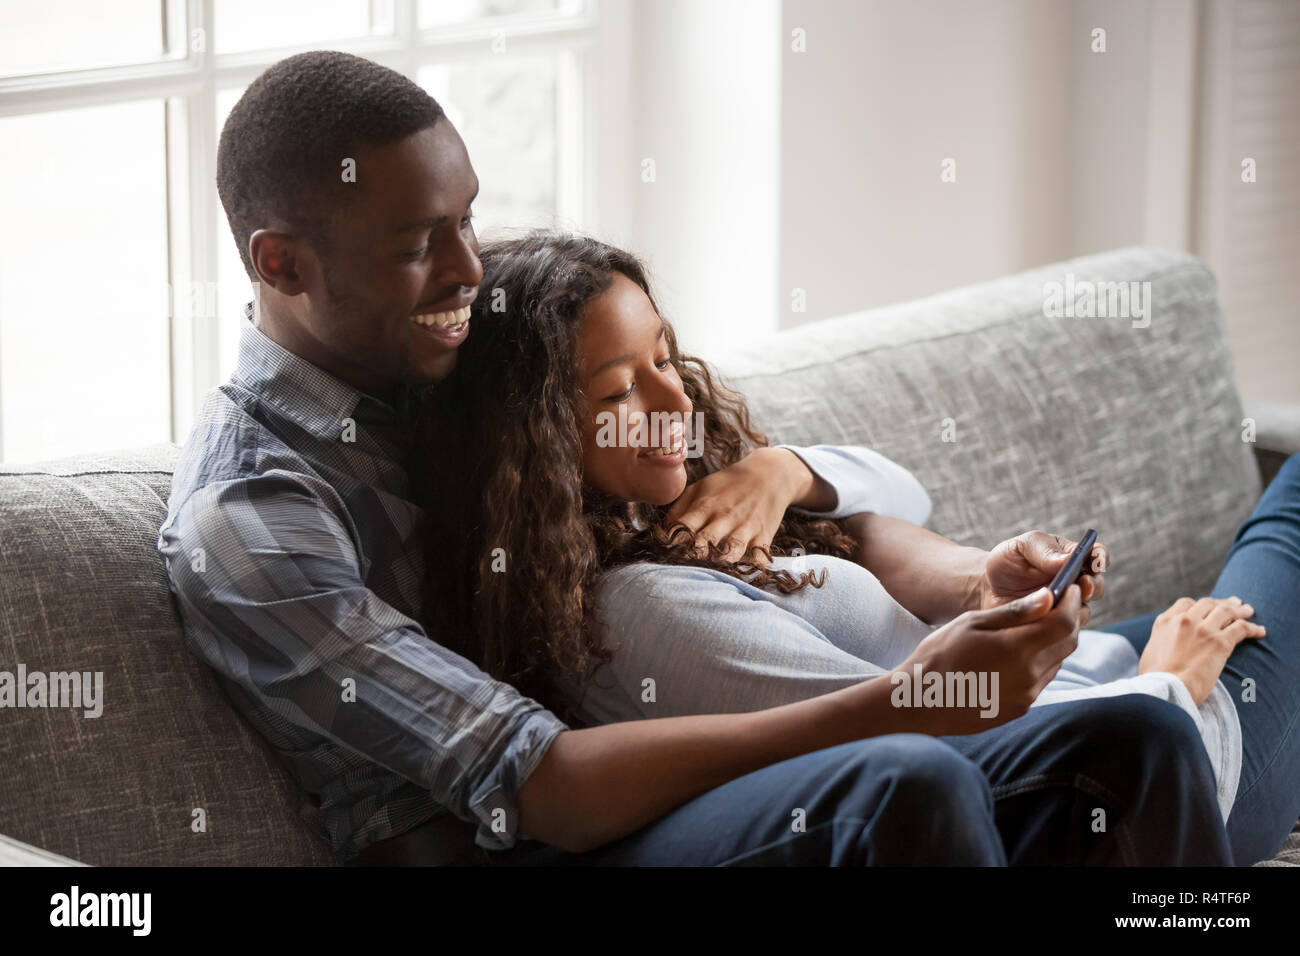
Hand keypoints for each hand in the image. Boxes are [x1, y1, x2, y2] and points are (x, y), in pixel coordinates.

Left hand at [666, 447, 812, 563]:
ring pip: (731, 551)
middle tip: (683, 569)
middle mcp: (724, 518)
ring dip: (719, 564)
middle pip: (705, 542)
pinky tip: (748, 572)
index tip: (665, 554)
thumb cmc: (728, 484)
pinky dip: (754, 565)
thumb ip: (679, 509)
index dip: (672, 543)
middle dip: (692, 556)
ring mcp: (745, 528)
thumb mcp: (700, 488)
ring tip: (710, 574)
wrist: (768, 475)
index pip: (683, 527)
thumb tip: (663, 531)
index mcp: (705, 506)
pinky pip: (759, 555)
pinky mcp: (763, 536)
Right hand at [893, 584, 1083, 733]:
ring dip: (1054, 642)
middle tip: (1059, 604)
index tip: (1072, 588)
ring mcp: (1026, 695)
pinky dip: (1041, 661)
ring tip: (1034, 628)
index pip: (1063, 622)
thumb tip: (1049, 596)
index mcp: (1016, 649)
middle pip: (1068, 642)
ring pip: (1057, 661)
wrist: (920, 701)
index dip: (1073, 603)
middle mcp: (1028, 675)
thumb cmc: (939, 655)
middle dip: (1069, 620)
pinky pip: (1042, 680)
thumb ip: (1014, 612)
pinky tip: (1019, 654)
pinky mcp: (1020, 708)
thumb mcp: (972, 623)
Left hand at [978, 530, 1108, 626]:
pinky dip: (1058, 625)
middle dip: (1092, 585)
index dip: (1100, 558)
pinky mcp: (1056, 626)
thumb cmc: (1007, 561)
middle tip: (1082, 585)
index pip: (1098, 555)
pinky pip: (1066, 631)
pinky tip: (1043, 619)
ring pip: (1083, 611)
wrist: (988, 589)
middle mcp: (1076, 582)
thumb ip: (1044, 550)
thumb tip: (1068, 560)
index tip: (1096, 562)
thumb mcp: (1021, 547)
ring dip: (1073, 608)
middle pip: (1097, 586)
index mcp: (1072, 557)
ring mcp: (1068, 606)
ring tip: (1054, 603)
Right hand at [1139, 596, 1264, 705]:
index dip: (1200, 605)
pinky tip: (1260, 631)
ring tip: (1249, 611)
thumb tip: (1166, 650)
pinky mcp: (1220, 642)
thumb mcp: (1150, 654)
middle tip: (1234, 604)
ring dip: (1240, 611)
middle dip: (1222, 603)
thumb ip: (1161, 643)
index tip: (1209, 608)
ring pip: (1227, 611)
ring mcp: (1203, 630)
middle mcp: (1184, 621)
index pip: (1186, 604)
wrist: (1165, 689)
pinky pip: (1241, 628)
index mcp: (1165, 622)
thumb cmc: (1155, 679)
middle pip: (1208, 603)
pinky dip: (1252, 628)